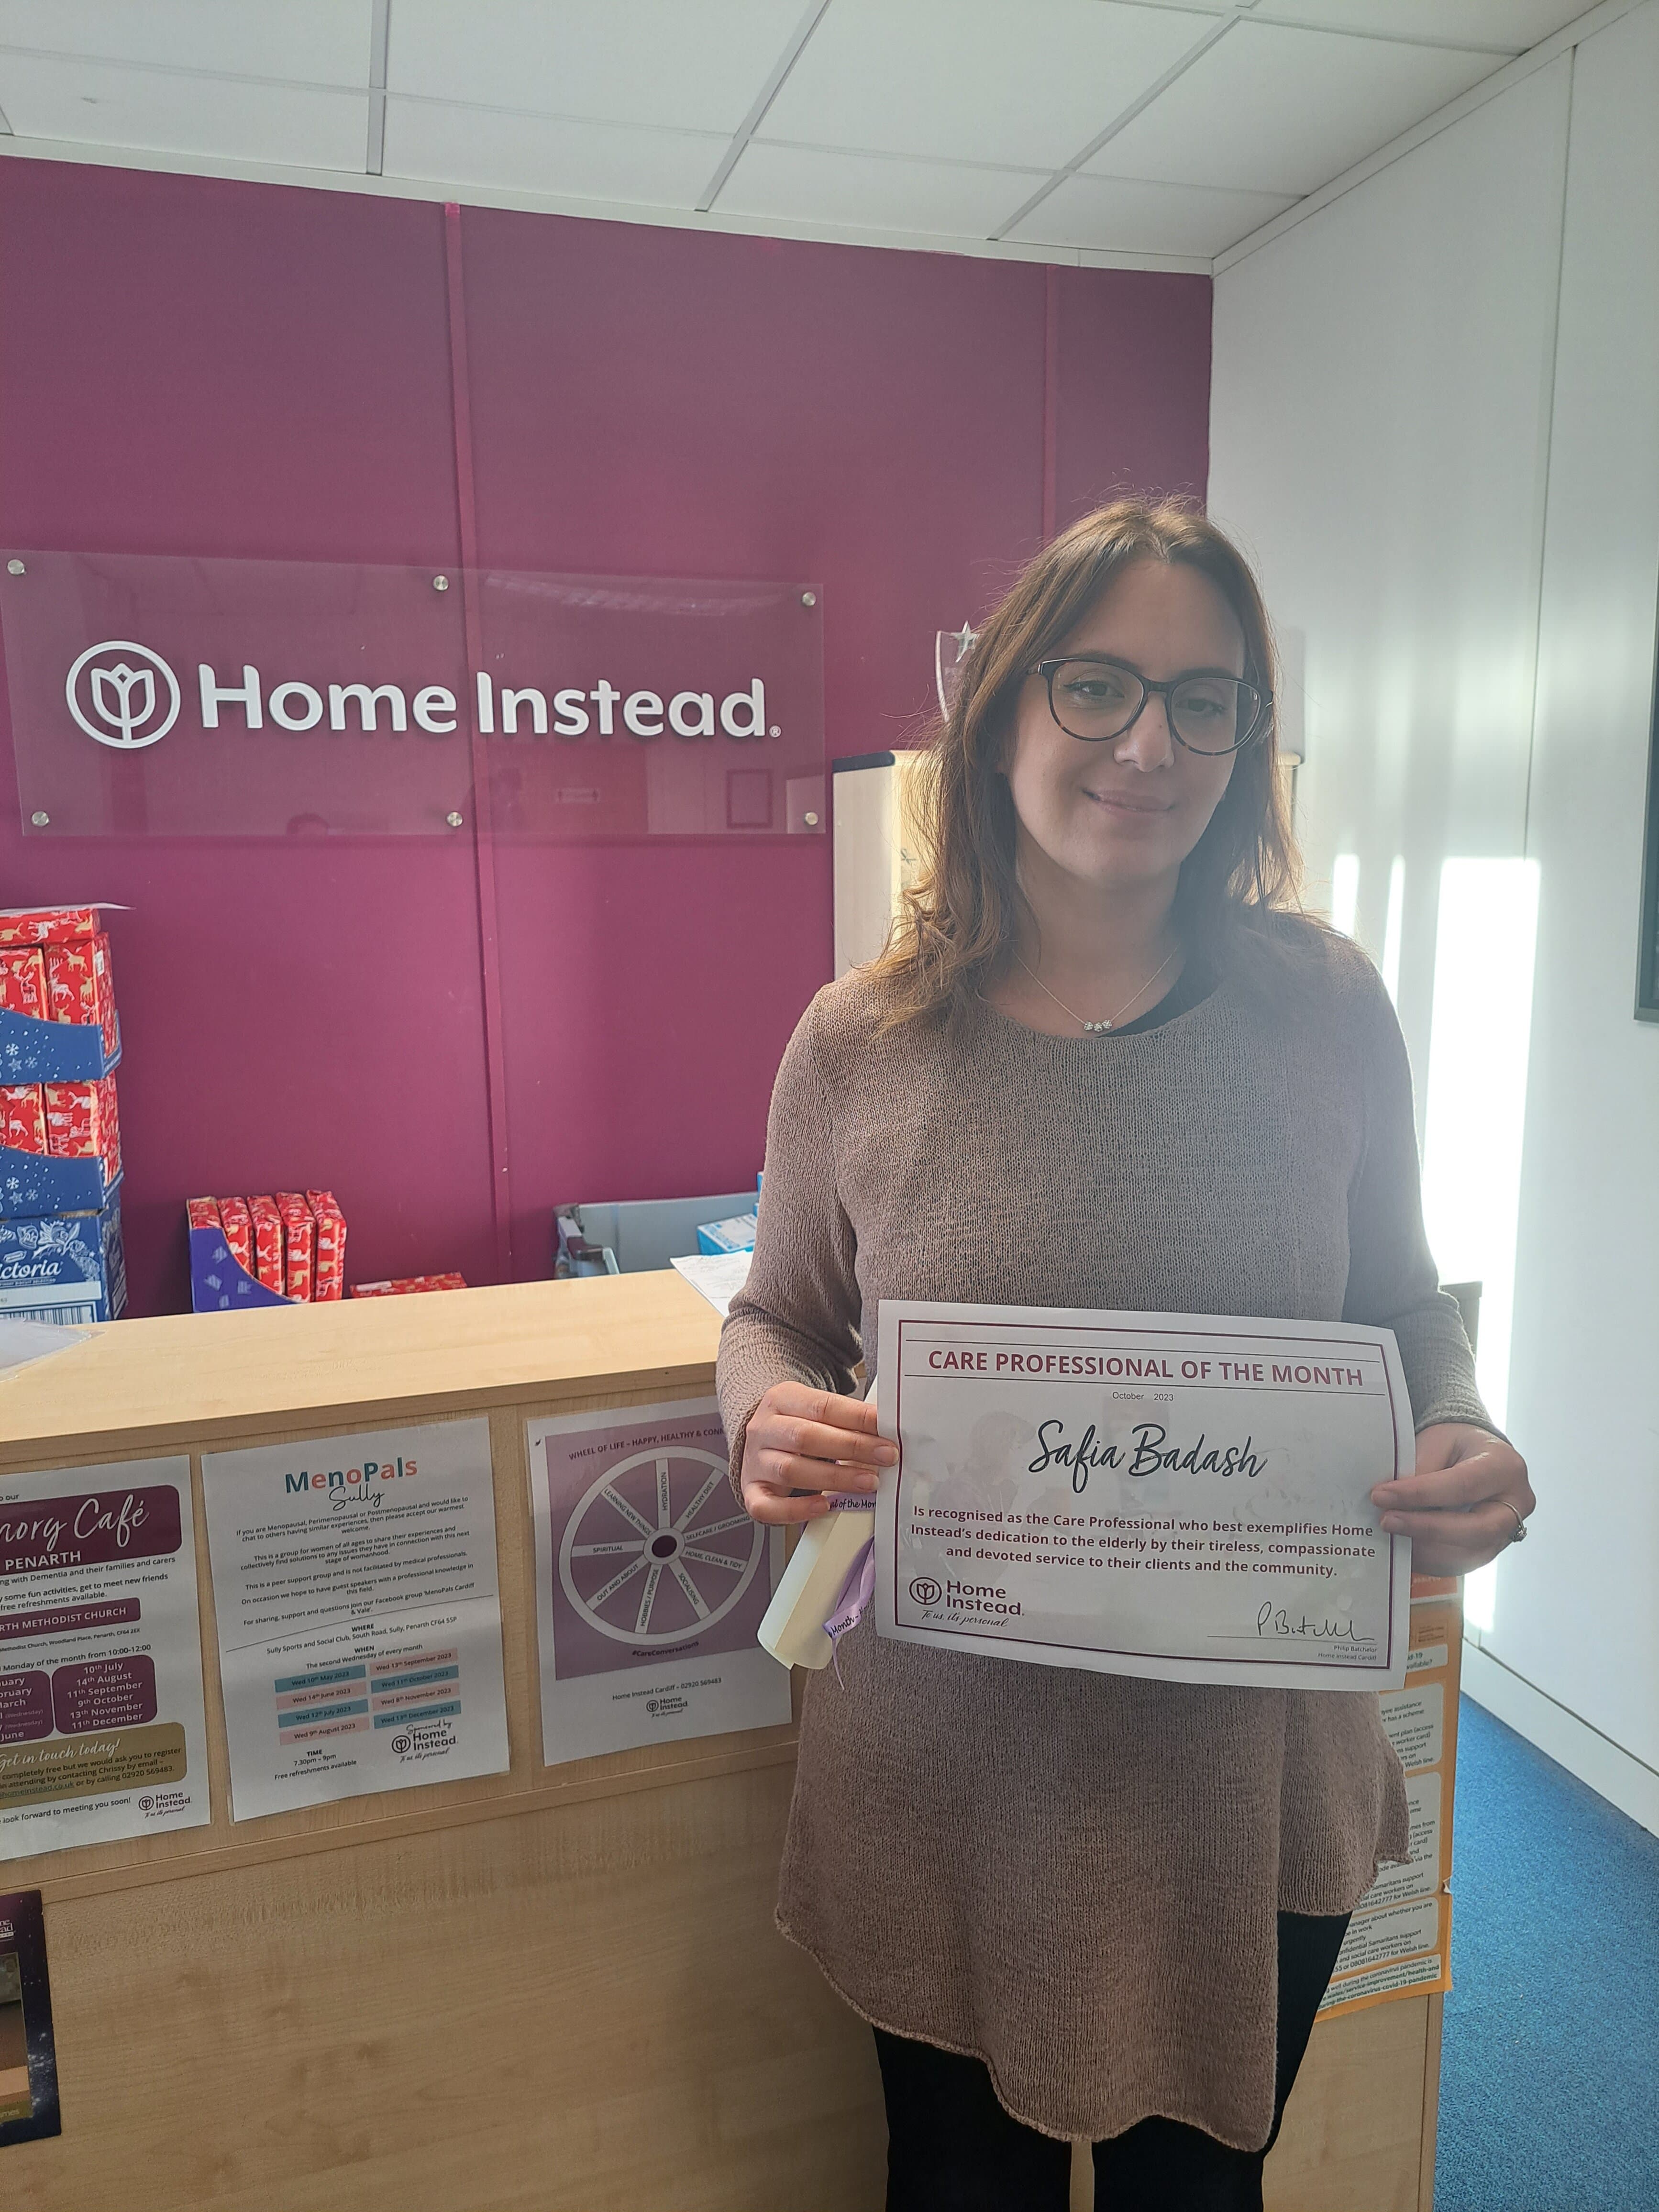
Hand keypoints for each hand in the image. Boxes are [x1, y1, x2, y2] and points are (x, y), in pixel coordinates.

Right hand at [739, 1380, 896, 1524]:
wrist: (760, 1439)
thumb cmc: (797, 1425)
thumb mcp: (816, 1410)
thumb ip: (846, 1418)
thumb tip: (887, 1429)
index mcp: (781, 1399)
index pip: (822, 1406)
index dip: (857, 1418)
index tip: (887, 1428)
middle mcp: (764, 1429)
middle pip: (806, 1437)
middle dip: (852, 1447)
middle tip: (886, 1456)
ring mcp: (755, 1461)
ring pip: (791, 1470)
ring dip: (835, 1477)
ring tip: (868, 1482)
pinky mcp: (752, 1491)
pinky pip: (768, 1506)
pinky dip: (796, 1510)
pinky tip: (823, 1506)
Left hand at [1370, 1423, 1533, 1575]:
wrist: (1474, 1456)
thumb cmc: (1455, 1445)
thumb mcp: (1437, 1441)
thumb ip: (1420, 1468)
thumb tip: (1393, 1499)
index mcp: (1505, 1467)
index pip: (1463, 1486)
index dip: (1420, 1494)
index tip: (1381, 1495)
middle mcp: (1516, 1504)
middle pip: (1476, 1529)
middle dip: (1426, 1528)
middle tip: (1386, 1520)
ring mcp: (1507, 1532)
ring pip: (1469, 1554)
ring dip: (1424, 1549)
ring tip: (1391, 1534)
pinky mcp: (1491, 1550)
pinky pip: (1461, 1564)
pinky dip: (1429, 1560)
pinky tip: (1404, 1548)